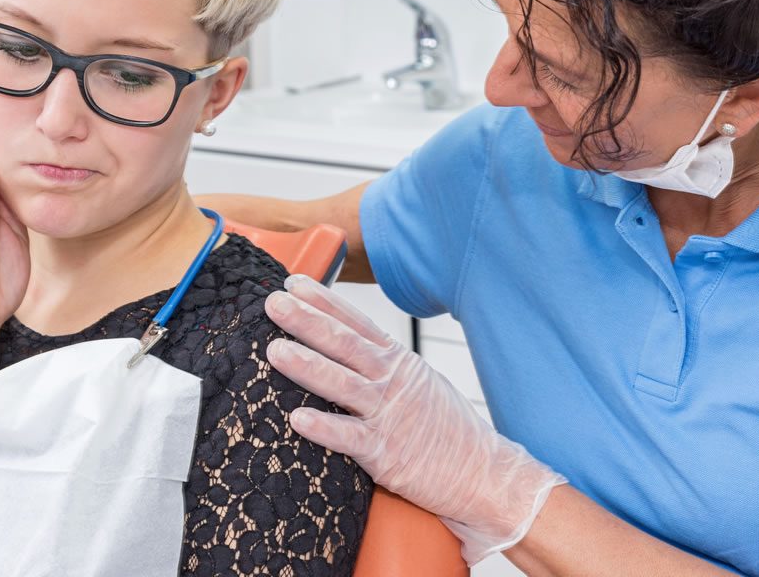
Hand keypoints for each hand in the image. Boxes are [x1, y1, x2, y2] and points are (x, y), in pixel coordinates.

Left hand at [264, 275, 565, 565]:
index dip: (324, 302)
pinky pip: (351, 438)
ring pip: (342, 384)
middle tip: (273, 303)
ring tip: (275, 350)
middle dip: (306, 321)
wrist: (484, 473)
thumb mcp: (420, 382)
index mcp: (398, 362)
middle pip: (343, 344)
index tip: (293, 284)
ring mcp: (389, 415)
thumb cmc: (447, 429)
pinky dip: (324, 428)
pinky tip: (297, 418)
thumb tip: (348, 345)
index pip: (356, 323)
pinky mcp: (387, 454)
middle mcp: (392, 381)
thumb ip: (385, 364)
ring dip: (307, 365)